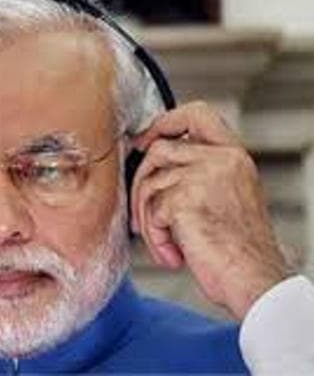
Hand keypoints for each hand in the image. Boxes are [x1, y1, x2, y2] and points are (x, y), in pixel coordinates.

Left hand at [131, 101, 291, 319]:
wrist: (252, 279)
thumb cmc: (238, 249)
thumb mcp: (227, 197)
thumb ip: (200, 173)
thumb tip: (153, 162)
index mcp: (234, 156)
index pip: (197, 113)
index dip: (164, 122)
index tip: (145, 140)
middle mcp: (222, 160)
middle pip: (159, 149)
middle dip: (141, 182)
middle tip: (142, 215)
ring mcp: (204, 176)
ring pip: (149, 182)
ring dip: (148, 218)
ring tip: (164, 242)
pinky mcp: (185, 199)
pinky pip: (151, 211)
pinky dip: (155, 237)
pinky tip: (173, 253)